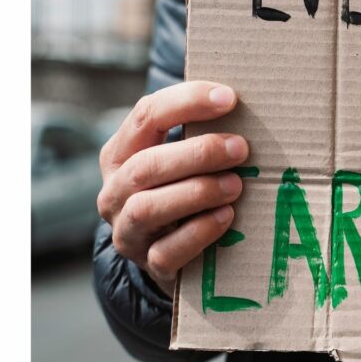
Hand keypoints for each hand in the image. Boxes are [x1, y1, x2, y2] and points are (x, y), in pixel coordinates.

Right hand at [96, 81, 248, 295]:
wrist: (171, 252)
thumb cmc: (184, 187)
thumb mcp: (182, 158)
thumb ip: (200, 133)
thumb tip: (244, 104)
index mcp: (122, 153)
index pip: (145, 116)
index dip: (186, 102)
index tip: (229, 98)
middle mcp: (115, 191)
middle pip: (146, 166)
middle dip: (198, 154)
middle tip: (241, 148)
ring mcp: (128, 230)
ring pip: (148, 208)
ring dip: (197, 192)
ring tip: (236, 185)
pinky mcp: (148, 263)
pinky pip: (165, 252)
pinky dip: (198, 233)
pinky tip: (226, 218)